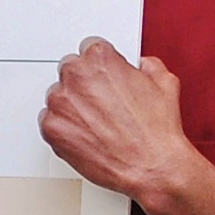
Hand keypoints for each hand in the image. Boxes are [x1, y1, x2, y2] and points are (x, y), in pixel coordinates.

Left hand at [39, 40, 197, 210]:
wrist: (150, 166)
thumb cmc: (156, 130)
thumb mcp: (164, 83)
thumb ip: (147, 66)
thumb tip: (141, 66)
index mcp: (99, 58)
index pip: (89, 49)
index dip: (100, 67)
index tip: (104, 77)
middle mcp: (75, 75)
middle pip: (70, 71)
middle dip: (85, 84)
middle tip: (102, 104)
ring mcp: (60, 102)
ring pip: (58, 96)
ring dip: (72, 106)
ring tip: (96, 123)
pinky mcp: (50, 128)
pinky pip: (49, 121)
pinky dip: (64, 128)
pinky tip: (85, 135)